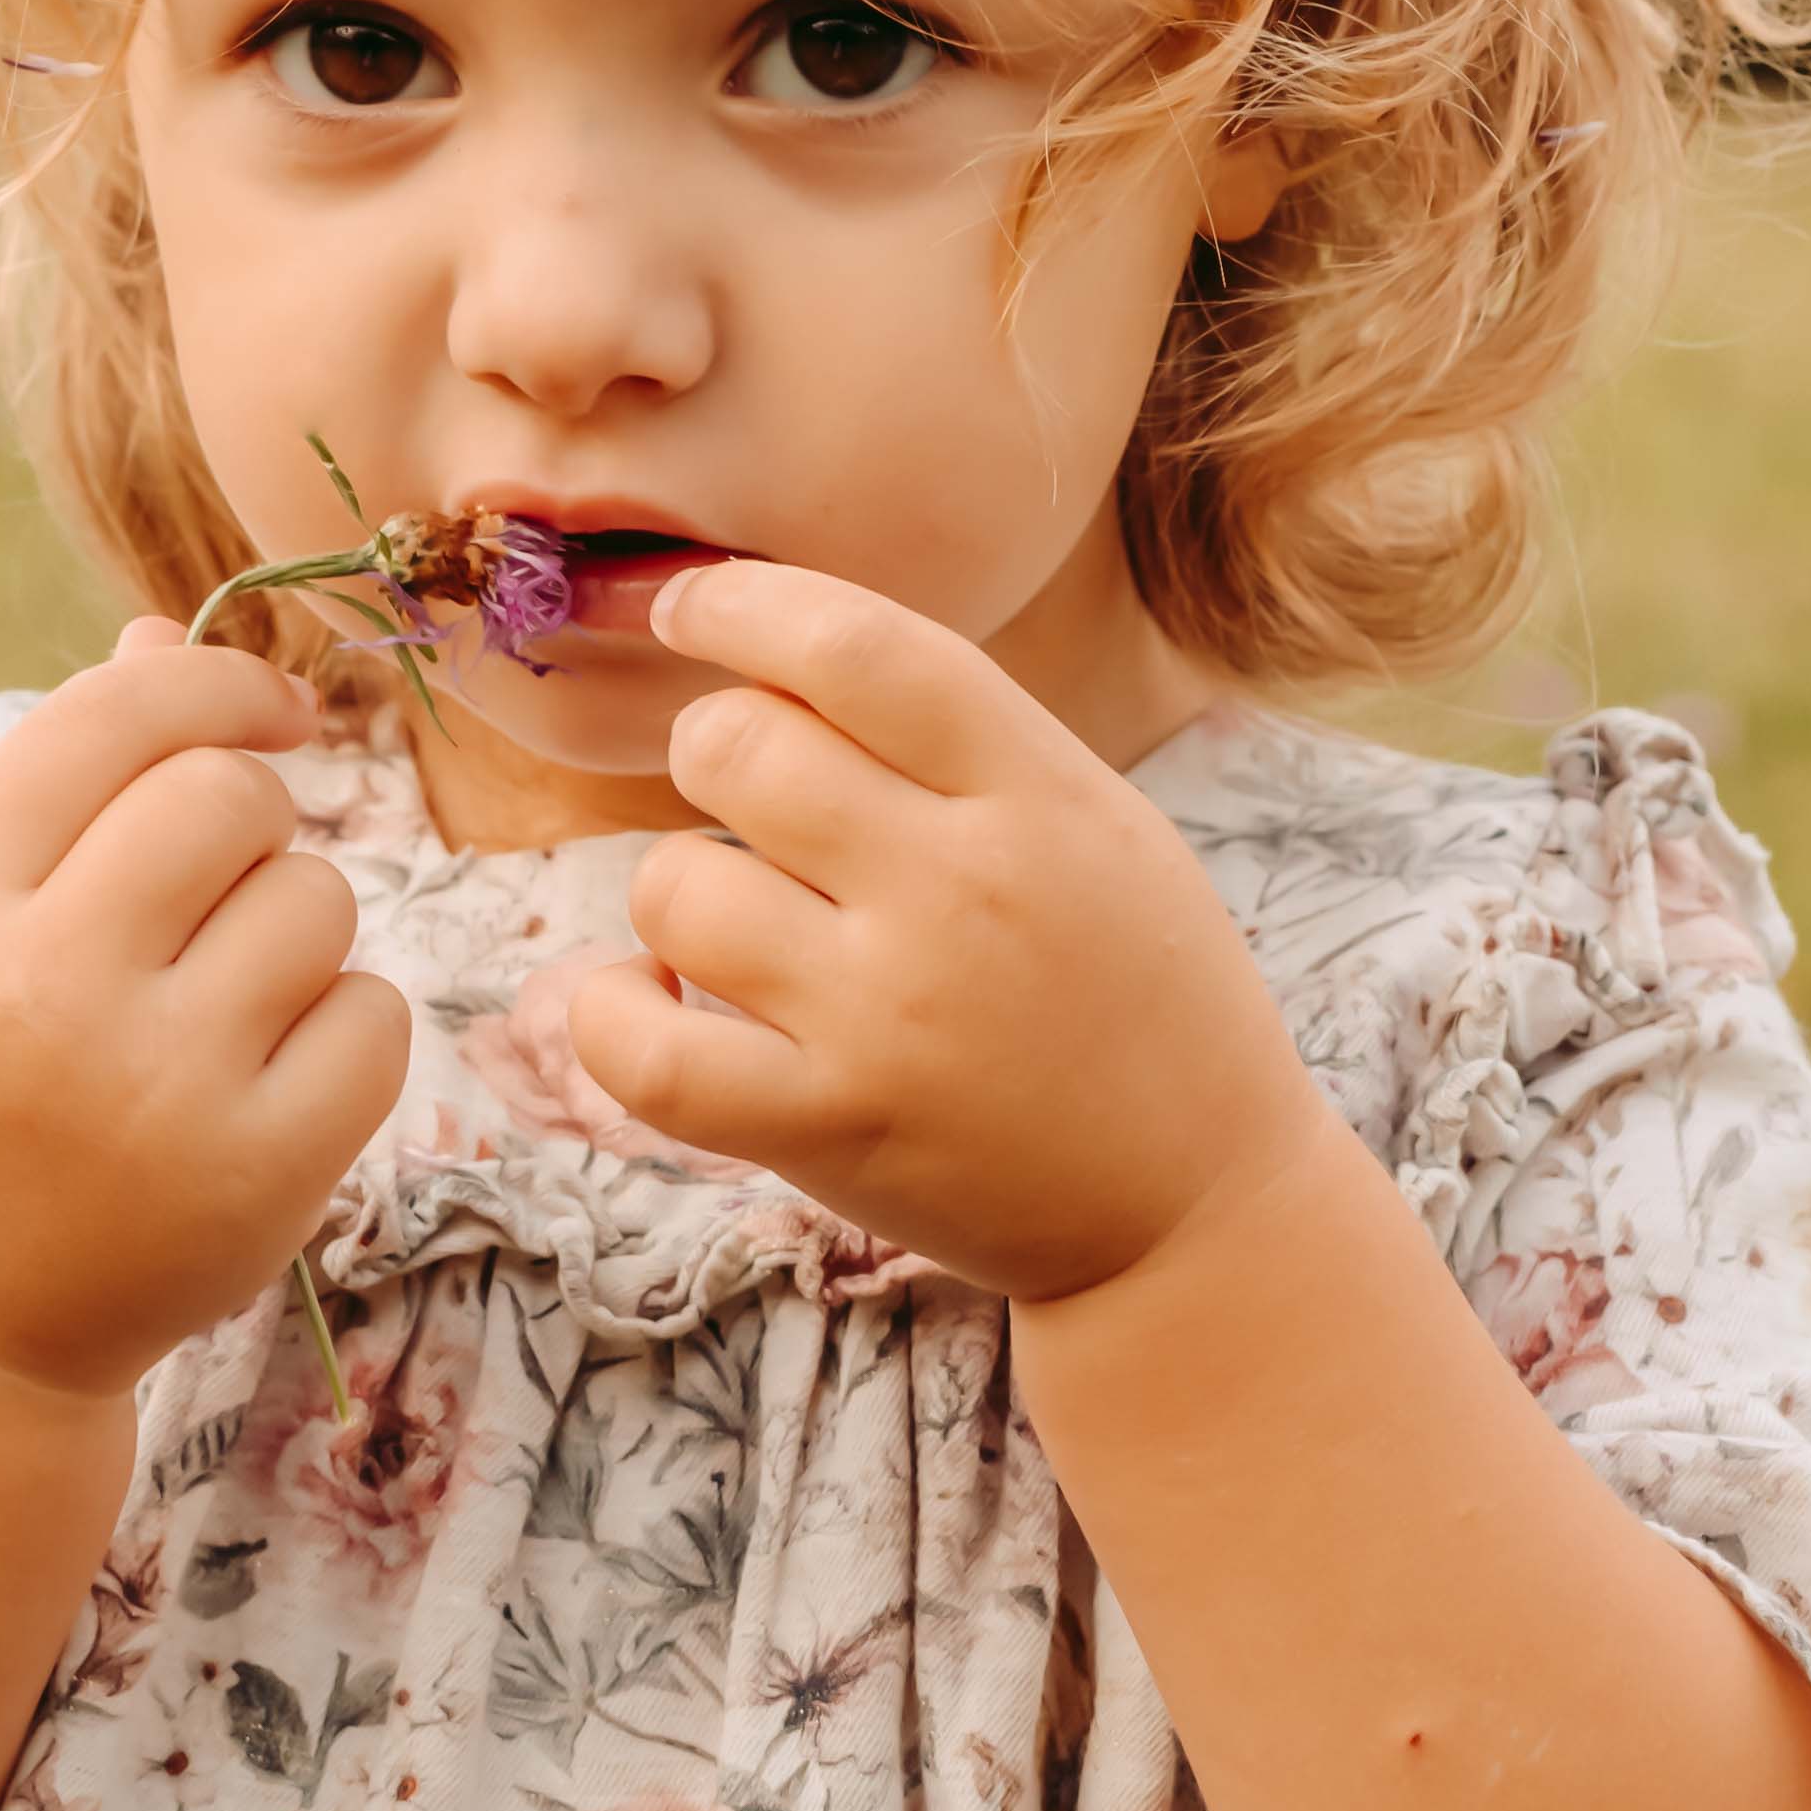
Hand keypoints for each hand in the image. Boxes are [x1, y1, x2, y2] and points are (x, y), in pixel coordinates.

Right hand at [0, 616, 413, 1407]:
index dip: (210, 681)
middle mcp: (51, 995)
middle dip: (252, 816)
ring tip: (218, 1007)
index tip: (268, 707)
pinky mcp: (261, 1177)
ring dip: (296, 929)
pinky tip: (269, 1078)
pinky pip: (375, 1014)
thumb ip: (63, 785)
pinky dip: (345, 1028)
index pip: (108, 721)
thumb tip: (166, 630)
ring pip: (317, 900)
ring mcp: (163, 1092)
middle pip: (227, 798)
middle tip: (218, 889)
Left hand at [564, 562, 1352, 1307]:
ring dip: (680, 886)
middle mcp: (957, 891)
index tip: (691, 601)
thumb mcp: (1098, 823)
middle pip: (739, 744)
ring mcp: (885, 1018)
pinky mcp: (828, 1131)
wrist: (1196, 1208)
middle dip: (714, 746)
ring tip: (738, 920)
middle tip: (751, 792)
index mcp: (1040, 794)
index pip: (855, 646)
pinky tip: (651, 997)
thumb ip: (958, 739)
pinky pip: (645, 1052)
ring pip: (676, 886)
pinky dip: (613, 1014)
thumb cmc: (1139, 995)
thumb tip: (775, 654)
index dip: (743, 602)